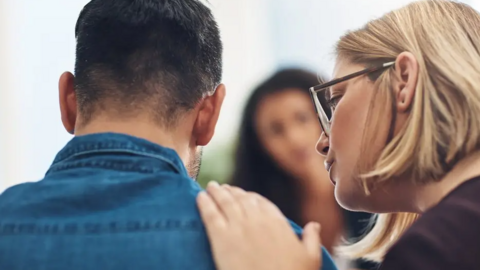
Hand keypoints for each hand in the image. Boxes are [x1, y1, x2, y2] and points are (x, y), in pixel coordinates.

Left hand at [196, 182, 321, 269]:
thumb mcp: (310, 257)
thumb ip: (311, 238)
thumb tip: (314, 225)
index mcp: (276, 222)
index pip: (261, 202)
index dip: (251, 197)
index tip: (244, 194)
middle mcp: (256, 220)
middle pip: (241, 199)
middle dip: (232, 192)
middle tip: (224, 188)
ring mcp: (237, 228)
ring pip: (224, 203)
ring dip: (216, 192)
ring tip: (211, 187)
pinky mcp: (220, 240)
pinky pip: (210, 215)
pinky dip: (204, 204)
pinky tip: (199, 197)